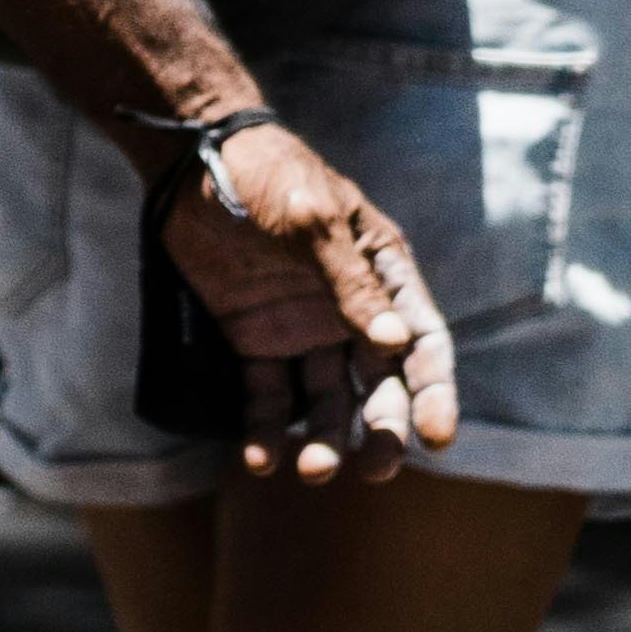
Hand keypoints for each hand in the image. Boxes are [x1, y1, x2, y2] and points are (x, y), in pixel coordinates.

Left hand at [158, 113, 459, 478]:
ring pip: (327, 400)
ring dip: (325, 439)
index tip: (437, 439)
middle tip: (373, 471)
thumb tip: (396, 346)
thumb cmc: (269, 177)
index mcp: (384, 276)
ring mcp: (305, 329)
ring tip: (311, 471)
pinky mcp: (256, 340)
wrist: (194, 161)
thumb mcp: (314, 223)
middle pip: (380, 384)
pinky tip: (258, 458)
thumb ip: (351, 285)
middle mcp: (353, 311)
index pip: (422, 345)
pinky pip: (269, 395)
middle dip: (382, 430)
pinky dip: (266, 430)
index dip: (434, 392)